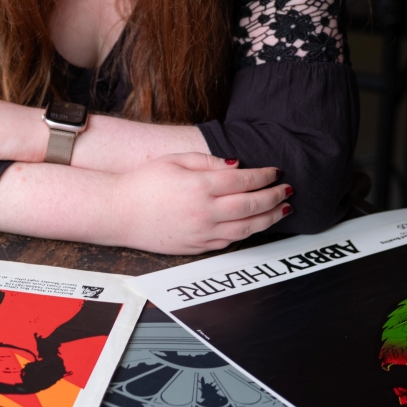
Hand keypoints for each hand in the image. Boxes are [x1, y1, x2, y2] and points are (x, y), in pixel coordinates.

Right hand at [109, 154, 291, 253]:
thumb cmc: (144, 183)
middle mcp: (205, 211)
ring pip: (247, 228)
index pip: (245, 180)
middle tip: (287, 190)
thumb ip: (209, 161)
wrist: (119, 212)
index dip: (265, 176)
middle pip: (252, 205)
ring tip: (283, 210)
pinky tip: (255, 224)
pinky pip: (230, 241)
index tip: (275, 172)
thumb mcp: (176, 160)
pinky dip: (247, 233)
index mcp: (200, 186)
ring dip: (269, 218)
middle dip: (275, 197)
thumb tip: (236, 165)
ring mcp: (202, 232)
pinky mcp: (197, 247)